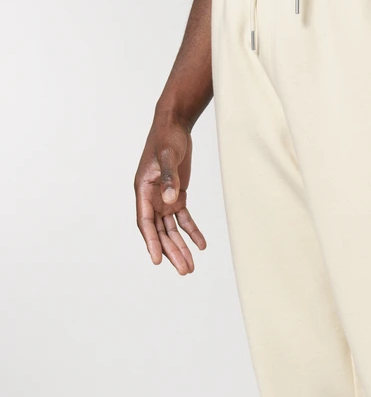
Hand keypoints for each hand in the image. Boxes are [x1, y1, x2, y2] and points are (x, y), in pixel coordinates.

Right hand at [134, 115, 205, 274]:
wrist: (174, 126)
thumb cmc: (166, 138)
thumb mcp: (167, 155)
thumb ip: (169, 178)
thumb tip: (172, 200)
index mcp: (142, 190)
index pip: (145, 222)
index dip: (151, 242)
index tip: (157, 260)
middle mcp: (151, 198)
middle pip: (160, 232)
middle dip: (171, 252)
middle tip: (184, 270)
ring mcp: (163, 198)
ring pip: (171, 230)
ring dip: (181, 247)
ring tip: (190, 266)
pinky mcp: (176, 196)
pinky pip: (183, 219)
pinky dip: (192, 232)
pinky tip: (202, 245)